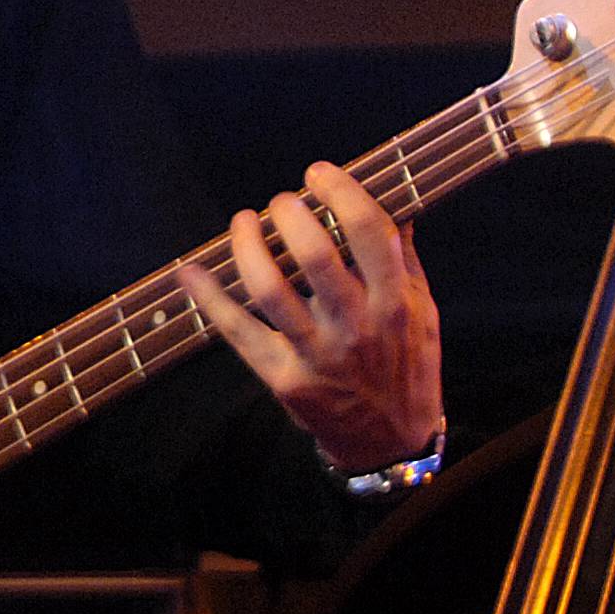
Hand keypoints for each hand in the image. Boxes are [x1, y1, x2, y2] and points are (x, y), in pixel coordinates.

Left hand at [177, 161, 444, 474]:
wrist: (390, 440)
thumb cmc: (407, 364)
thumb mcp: (422, 311)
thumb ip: (403, 258)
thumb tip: (391, 202)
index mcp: (396, 302)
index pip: (368, 232)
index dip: (340, 192)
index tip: (318, 173)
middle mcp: (356, 327)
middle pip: (314, 255)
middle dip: (288, 213)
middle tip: (280, 202)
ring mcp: (317, 354)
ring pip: (270, 290)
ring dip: (247, 246)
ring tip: (244, 223)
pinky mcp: (284, 378)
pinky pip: (238, 332)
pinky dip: (209, 299)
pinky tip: (192, 272)